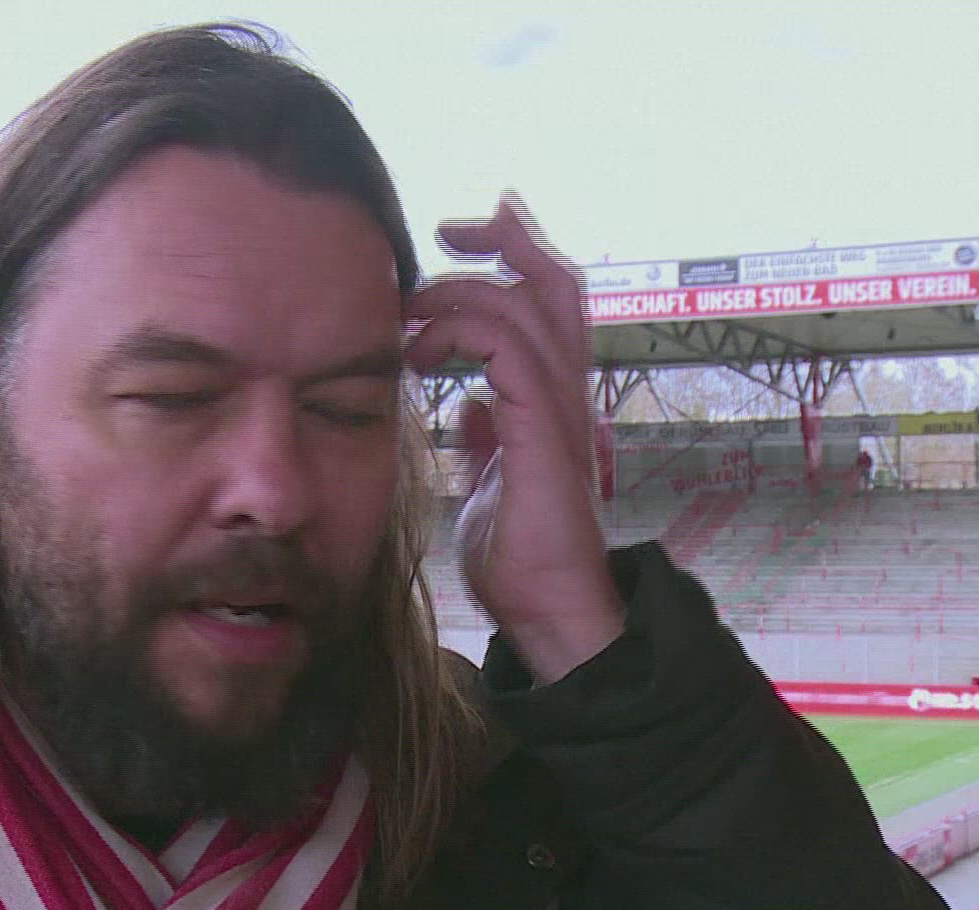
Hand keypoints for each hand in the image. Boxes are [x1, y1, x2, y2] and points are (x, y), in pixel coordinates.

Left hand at [405, 196, 624, 684]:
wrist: (548, 610)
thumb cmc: (520, 558)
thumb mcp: (490, 484)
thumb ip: (487, 441)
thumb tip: (470, 409)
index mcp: (554, 400)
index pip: (549, 305)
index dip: (516, 259)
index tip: (462, 241)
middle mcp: (566, 392)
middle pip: (556, 283)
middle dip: (506, 239)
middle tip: (448, 229)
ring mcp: (560, 407)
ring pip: (528, 304)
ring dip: (461, 290)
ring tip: (412, 307)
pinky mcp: (541, 429)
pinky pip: (507, 348)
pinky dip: (459, 332)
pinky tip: (421, 356)